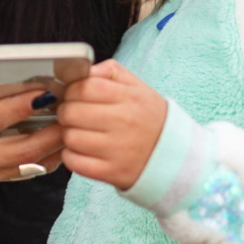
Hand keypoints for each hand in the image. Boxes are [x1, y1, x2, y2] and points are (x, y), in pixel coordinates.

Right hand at [0, 75, 63, 187]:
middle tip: (71, 107)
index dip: (18, 107)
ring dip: (56, 142)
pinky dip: (52, 154)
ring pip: (30, 161)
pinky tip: (63, 137)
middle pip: (19, 146)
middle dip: (50, 128)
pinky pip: (31, 170)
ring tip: (73, 119)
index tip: (43, 91)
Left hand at [56, 60, 166, 189]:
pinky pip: (74, 162)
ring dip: (68, 135)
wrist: (177, 156)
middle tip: (74, 116)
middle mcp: (124, 123)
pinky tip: (82, 151)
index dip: (71, 91)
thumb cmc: (150, 118)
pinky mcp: (113, 172)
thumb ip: (109, 71)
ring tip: (80, 133)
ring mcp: (118, 150)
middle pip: (71, 112)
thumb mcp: (137, 87)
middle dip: (66, 112)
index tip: (73, 96)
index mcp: (129, 98)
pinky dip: (71, 156)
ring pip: (70, 137)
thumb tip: (81, 71)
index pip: (83, 87)